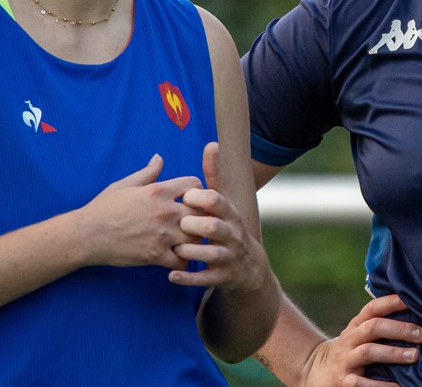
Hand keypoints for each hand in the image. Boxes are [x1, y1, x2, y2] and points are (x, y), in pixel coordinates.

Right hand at [77, 154, 203, 269]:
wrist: (87, 235)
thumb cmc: (104, 208)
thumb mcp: (125, 184)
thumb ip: (147, 172)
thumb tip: (159, 158)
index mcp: (158, 190)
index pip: (195, 184)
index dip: (197, 190)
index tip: (192, 198)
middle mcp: (164, 211)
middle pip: (201, 211)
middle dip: (201, 215)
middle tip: (196, 221)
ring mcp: (162, 235)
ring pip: (196, 237)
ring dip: (195, 239)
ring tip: (190, 241)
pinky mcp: (156, 255)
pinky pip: (182, 261)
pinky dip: (183, 261)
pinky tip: (177, 258)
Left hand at [168, 142, 270, 291]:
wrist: (249, 267)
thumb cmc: (228, 226)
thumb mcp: (225, 201)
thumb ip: (215, 175)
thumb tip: (211, 143)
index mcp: (229, 213)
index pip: (217, 200)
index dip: (200, 197)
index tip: (185, 196)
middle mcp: (231, 234)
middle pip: (214, 227)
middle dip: (194, 225)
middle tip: (179, 224)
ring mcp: (228, 258)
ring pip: (210, 254)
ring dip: (190, 251)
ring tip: (174, 249)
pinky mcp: (222, 278)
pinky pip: (205, 279)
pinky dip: (188, 278)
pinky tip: (171, 275)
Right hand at [303, 294, 421, 386]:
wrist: (318, 370)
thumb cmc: (351, 350)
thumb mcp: (359, 333)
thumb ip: (380, 324)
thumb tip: (416, 316)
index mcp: (356, 325)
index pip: (373, 308)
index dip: (392, 302)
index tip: (413, 301)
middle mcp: (350, 339)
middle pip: (374, 327)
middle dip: (399, 329)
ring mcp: (346, 359)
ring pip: (369, 352)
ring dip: (393, 352)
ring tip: (415, 356)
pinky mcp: (344, 380)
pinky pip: (361, 383)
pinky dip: (380, 385)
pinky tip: (397, 386)